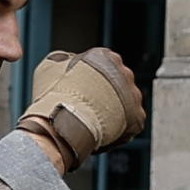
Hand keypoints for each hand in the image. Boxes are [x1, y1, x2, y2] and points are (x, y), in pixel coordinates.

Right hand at [23, 49, 147, 168]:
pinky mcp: (138, 117)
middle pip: (116, 84)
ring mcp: (134, 95)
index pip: (102, 66)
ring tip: (93, 123)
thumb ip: (64, 61)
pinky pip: (130, 124)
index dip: (89, 81)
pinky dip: (118, 130)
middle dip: (104, 95)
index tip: (79, 92)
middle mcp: (125, 71)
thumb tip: (67, 61)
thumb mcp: (50, 67)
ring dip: (113, 112)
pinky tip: (101, 133)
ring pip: (125, 104)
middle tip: (87, 108)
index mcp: (105, 56)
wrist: (65, 122)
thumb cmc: (55, 95)